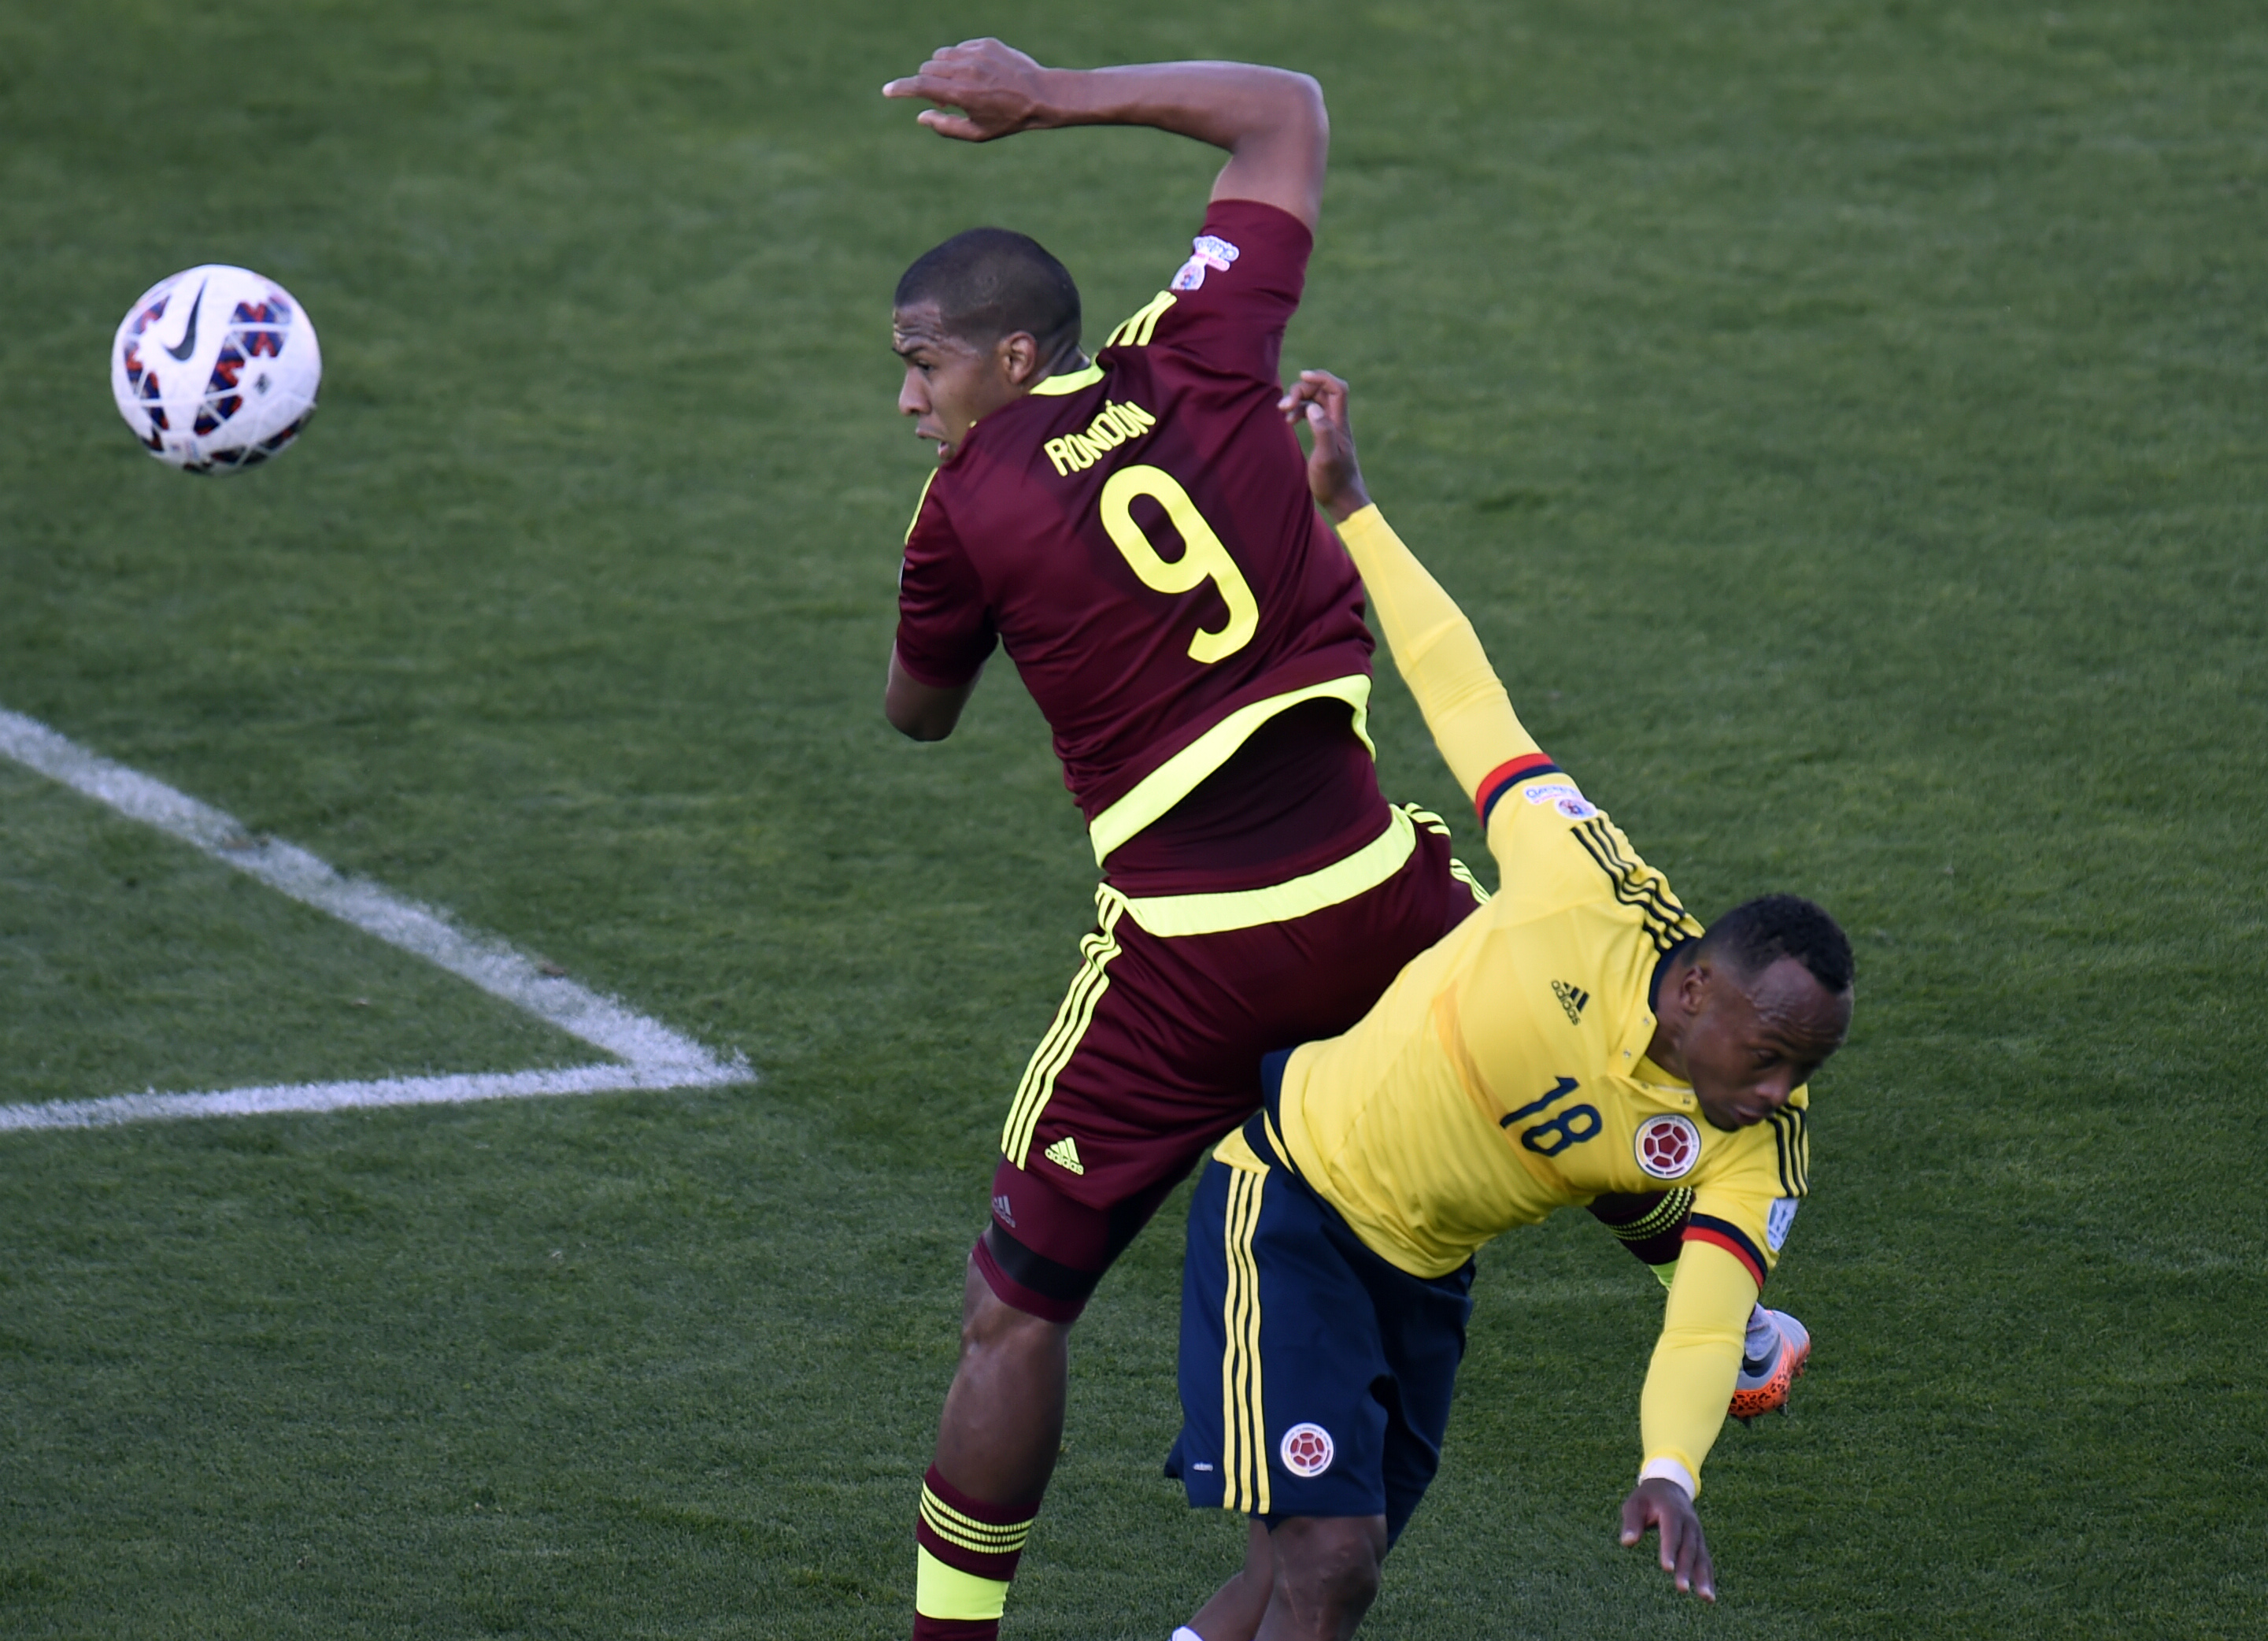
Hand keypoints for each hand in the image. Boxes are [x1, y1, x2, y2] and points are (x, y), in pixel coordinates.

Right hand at [882, 39, 1055, 141]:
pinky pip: (961, 48)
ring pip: (942, 55)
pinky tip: (979, 74)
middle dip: (928, 83)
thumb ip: (945, 127)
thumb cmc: (1009, 120)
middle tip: (947, 100)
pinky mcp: (986, 43)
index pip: (920, 86)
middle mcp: (965, 69)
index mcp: (961, 93)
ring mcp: (976, 53)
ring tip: (962, 86)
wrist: (1041, 96)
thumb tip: (921, 116)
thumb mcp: (977, 134)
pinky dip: (961, 60)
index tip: (887, 91)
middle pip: (928, 68)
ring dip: (943, 70)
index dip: (900, 88)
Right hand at [1279, 370, 1371, 522]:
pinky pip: (1313, 414)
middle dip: (1303, 391)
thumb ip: (1322, 431)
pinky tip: (1289, 420)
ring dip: (1299, 401)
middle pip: (1324, 391)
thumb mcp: (1326, 458)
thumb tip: (1313, 407)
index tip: (1302, 376)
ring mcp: (1332, 429)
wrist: (1344, 500)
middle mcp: (1337, 422)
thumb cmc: (1334, 483)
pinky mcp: (1326, 437)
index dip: (1321, 377)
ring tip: (1283, 413)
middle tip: (1283, 406)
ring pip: (1316, 402)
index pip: (1336, 389)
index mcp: (1339, 424)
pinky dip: (1300, 411)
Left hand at [1618, 1478, 1716, 1602]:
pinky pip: (1705, 1561)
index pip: (1672, 1532)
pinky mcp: (1699, 1543)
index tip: (1667, 1569)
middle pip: (1688, 1548)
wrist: (1670, 1487)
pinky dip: (1708, 1578)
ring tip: (1706, 1599)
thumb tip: (1627, 1542)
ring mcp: (1697, 1533)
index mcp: (1672, 1511)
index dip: (1670, 1550)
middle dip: (1686, 1569)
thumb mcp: (1635, 1503)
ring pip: (1701, 1557)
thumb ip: (1631, 1522)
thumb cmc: (1647, 1498)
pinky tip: (1709, 1597)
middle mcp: (1689, 1523)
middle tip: (1681, 1589)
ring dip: (1704, 1578)